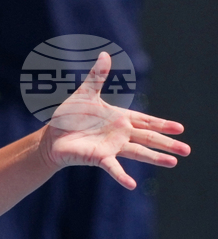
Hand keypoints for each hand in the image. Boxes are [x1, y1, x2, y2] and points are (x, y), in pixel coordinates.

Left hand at [40, 52, 190, 189]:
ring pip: (137, 153)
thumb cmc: (69, 116)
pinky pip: (113, 167)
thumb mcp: (85, 94)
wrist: (51, 136)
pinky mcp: (98, 157)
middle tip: (187, 150)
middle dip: (167, 143)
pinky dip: (122, 176)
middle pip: (148, 138)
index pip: (145, 121)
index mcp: (119, 119)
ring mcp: (111, 147)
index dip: (162, 124)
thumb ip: (97, 76)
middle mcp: (119, 134)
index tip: (180, 128)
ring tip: (173, 163)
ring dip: (155, 158)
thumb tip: (105, 54)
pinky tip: (132, 185)